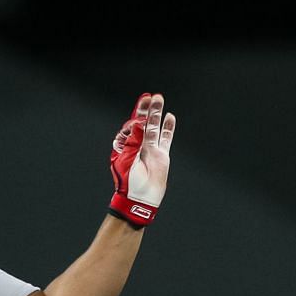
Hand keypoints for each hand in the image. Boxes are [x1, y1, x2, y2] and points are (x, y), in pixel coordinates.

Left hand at [107, 93, 175, 226]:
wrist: (140, 199)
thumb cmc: (129, 182)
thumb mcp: (128, 160)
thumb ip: (134, 141)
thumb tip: (139, 123)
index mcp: (125, 147)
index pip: (130, 128)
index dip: (135, 119)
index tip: (138, 118)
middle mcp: (137, 146)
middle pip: (142, 123)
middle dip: (145, 110)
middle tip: (150, 97)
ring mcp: (150, 150)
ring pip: (154, 127)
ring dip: (156, 114)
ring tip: (159, 99)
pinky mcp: (161, 155)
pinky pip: (165, 138)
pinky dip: (168, 128)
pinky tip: (170, 117)